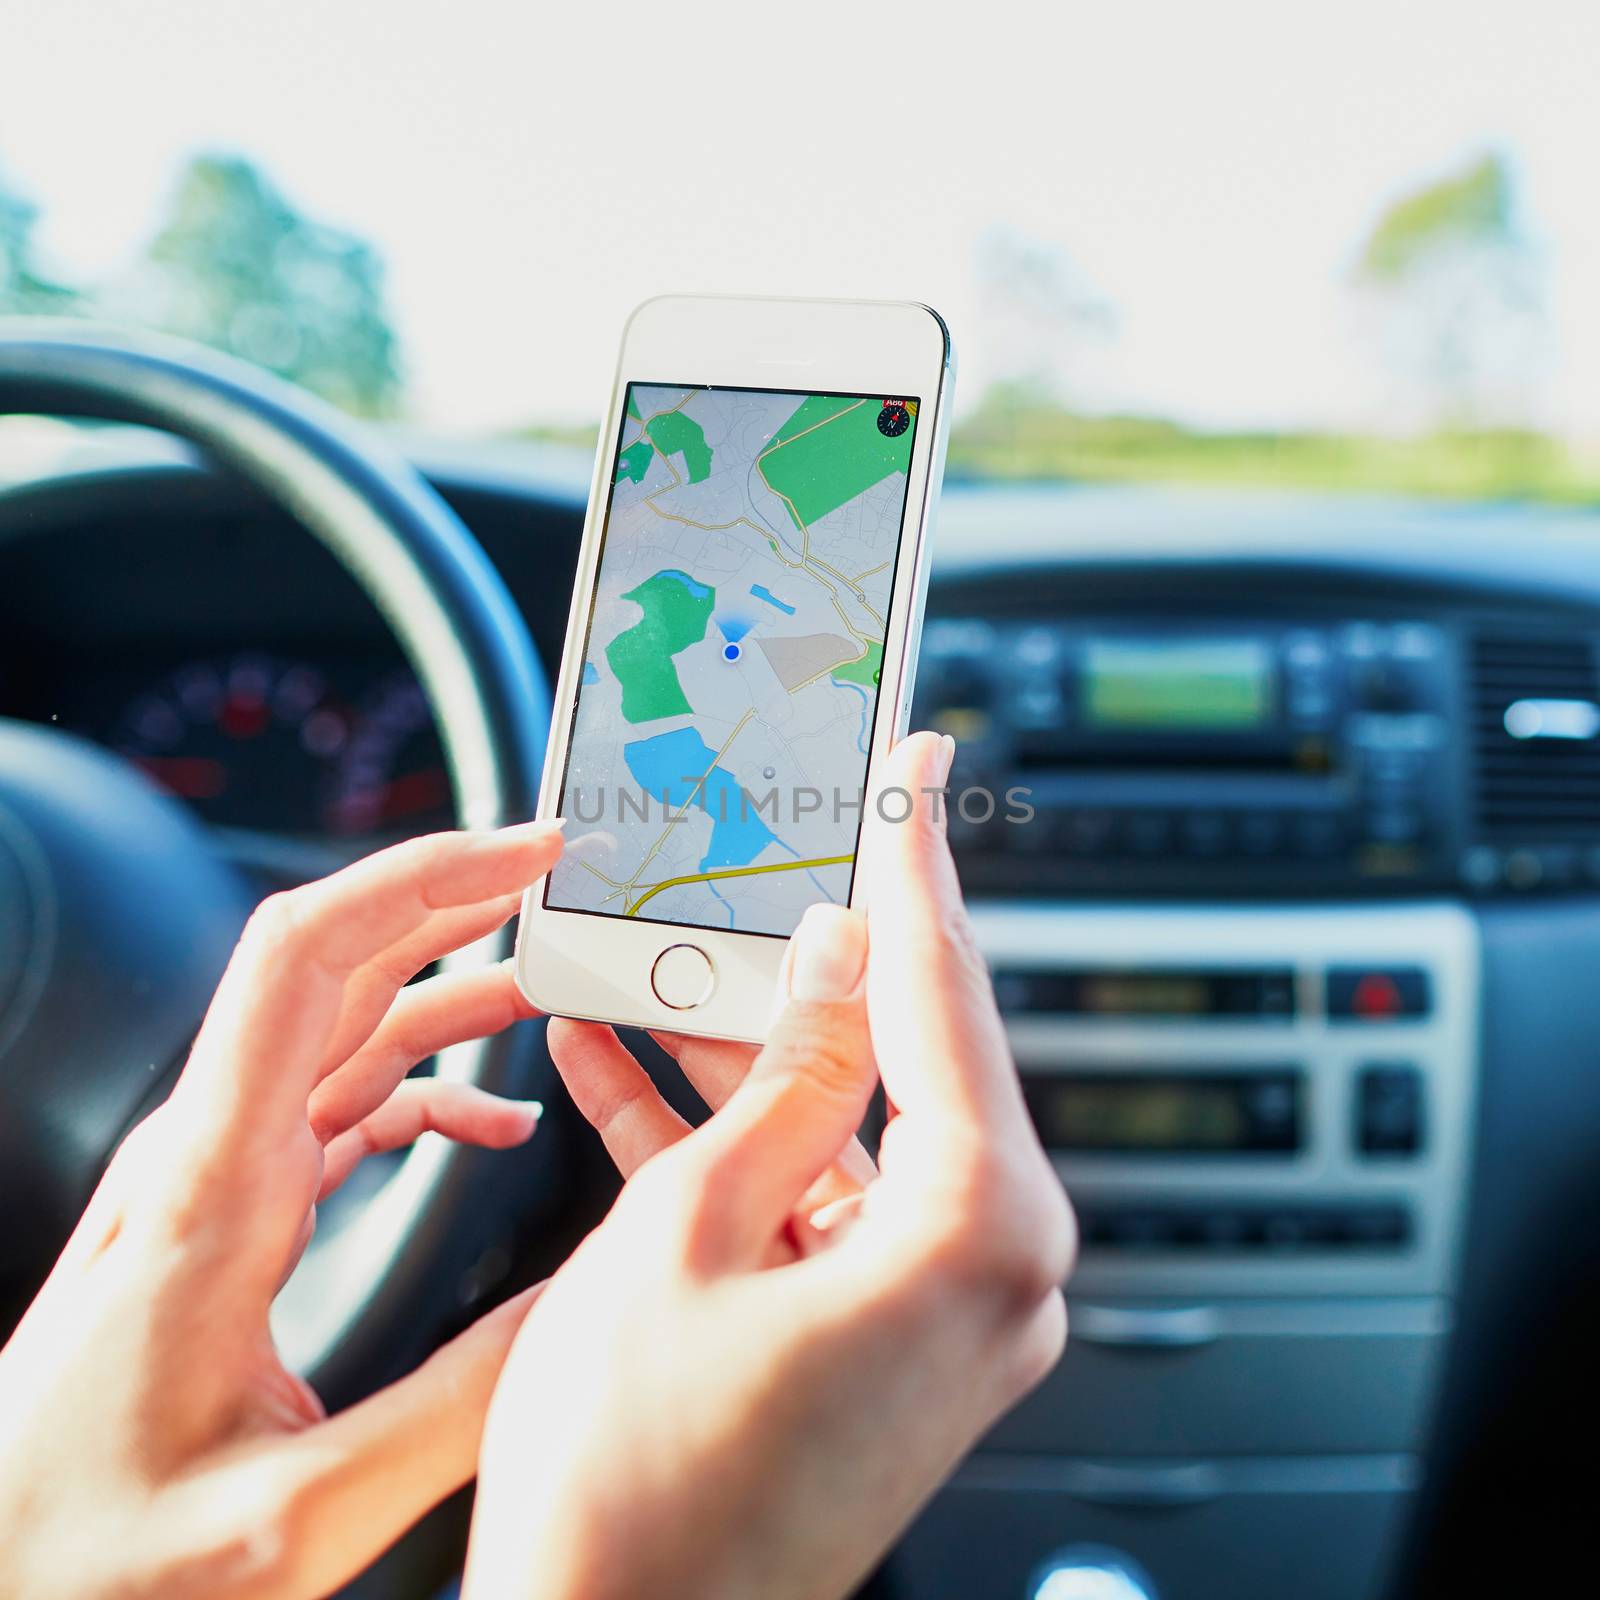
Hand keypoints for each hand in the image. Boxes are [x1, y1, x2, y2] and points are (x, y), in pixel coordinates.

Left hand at [0, 822, 563, 1599]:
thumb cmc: (95, 1569)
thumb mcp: (292, 1519)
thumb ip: (453, 1408)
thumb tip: (588, 1302)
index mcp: (213, 1187)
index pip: (306, 958)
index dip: (421, 876)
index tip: (528, 849)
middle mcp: (207, 1153)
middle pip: (335, 964)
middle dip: (456, 901)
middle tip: (565, 881)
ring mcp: (215, 1180)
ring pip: (345, 1031)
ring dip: (452, 991)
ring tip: (556, 981)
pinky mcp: (229, 1218)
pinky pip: (340, 1110)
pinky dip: (428, 1092)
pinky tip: (494, 1125)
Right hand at [466, 733, 1074, 1599]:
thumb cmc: (638, 1481)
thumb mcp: (687, 1227)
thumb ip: (787, 1080)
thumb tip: (844, 964)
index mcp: (980, 1234)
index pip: (945, 995)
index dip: (912, 864)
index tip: (914, 771)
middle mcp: (992, 1273)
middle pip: (906, 1057)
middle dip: (821, 958)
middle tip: (782, 855)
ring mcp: (937, 1310)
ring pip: (845, 1126)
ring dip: (747, 1057)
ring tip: (663, 966)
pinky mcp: (880, 1335)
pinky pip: (814, 1202)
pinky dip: (736, 1146)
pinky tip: (631, 1076)